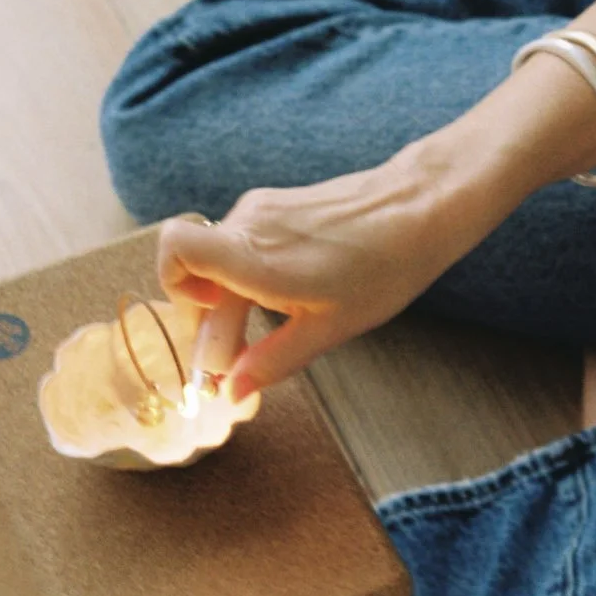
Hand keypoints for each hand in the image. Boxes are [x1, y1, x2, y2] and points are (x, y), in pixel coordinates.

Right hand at [157, 150, 467, 398]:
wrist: (420, 207)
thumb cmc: (382, 268)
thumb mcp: (328, 328)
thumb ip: (271, 360)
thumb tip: (231, 392)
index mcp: (255, 257)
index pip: (175, 250)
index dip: (175, 290)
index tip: (211, 324)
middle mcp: (248, 224)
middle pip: (195, 270)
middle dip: (211, 317)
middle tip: (240, 357)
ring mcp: (260, 208)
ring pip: (219, 258)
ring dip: (232, 297)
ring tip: (278, 321)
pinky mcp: (274, 203)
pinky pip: (243, 243)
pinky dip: (249, 273)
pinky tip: (290, 292)